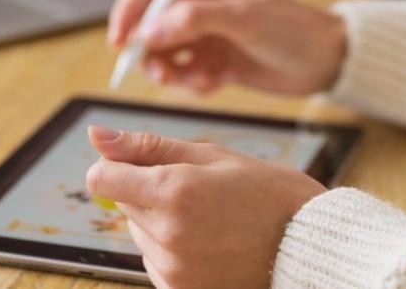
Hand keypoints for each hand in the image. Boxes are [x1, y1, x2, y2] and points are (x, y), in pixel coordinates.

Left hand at [86, 125, 323, 288]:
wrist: (310, 248)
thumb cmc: (266, 193)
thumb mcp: (211, 155)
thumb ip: (147, 146)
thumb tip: (95, 136)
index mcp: (173, 190)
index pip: (102, 179)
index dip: (115, 167)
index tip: (140, 165)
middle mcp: (167, 234)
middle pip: (125, 204)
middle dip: (150, 192)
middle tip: (202, 192)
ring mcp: (174, 269)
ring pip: (141, 235)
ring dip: (162, 223)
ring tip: (213, 220)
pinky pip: (156, 264)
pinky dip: (173, 252)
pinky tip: (211, 244)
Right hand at [107, 0, 346, 95]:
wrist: (325, 61)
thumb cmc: (291, 28)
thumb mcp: (243, 19)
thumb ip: (194, 20)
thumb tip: (149, 30)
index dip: (128, 13)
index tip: (120, 42)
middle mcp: (198, 5)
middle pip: (149, 26)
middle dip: (151, 52)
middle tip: (162, 73)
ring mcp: (205, 35)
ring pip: (164, 55)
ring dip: (173, 72)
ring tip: (200, 79)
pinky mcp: (214, 61)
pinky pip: (185, 75)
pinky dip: (193, 83)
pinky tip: (216, 82)